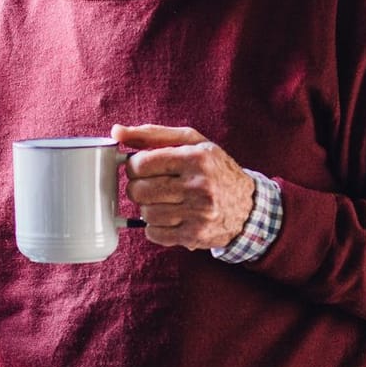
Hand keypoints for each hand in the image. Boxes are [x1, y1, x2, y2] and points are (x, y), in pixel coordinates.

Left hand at [114, 123, 255, 250]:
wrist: (248, 207)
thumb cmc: (215, 169)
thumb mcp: (192, 142)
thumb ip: (153, 134)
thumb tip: (117, 131)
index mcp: (196, 158)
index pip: (142, 163)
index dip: (133, 166)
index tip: (139, 168)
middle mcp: (199, 186)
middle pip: (140, 190)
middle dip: (137, 187)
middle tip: (148, 185)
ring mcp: (198, 213)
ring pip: (145, 213)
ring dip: (146, 207)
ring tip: (161, 201)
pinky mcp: (195, 235)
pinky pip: (154, 233)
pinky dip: (154, 226)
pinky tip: (168, 216)